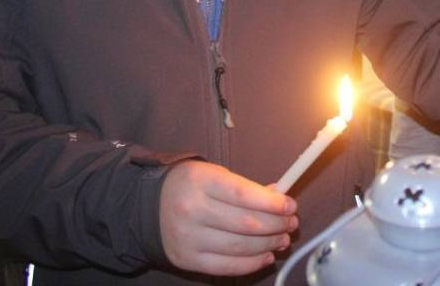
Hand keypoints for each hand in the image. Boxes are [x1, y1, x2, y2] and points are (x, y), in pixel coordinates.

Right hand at [159, 160, 297, 275]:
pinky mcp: (186, 260)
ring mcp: (188, 238)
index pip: (244, 195)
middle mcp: (192, 210)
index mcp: (201, 181)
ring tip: (282, 240)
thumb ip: (246, 187)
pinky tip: (265, 256)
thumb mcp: (214, 174)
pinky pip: (226, 266)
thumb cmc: (189, 186)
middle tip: (291, 224)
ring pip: (239, 246)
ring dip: (268, 245)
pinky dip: (251, 264)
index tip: (291, 206)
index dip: (273, 204)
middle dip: (276, 225)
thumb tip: (279, 199)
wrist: (148, 207)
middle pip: (246, 223)